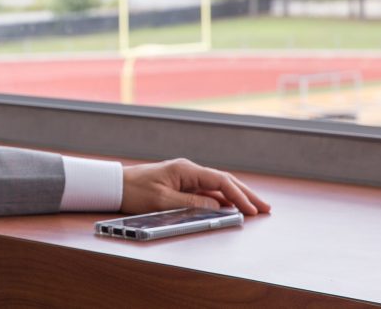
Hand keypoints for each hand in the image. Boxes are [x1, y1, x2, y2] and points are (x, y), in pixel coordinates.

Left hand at [121, 158, 270, 214]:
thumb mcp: (163, 201)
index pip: (220, 181)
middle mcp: (188, 170)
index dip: (239, 197)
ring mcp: (186, 177)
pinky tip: (232, 208)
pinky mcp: (181, 185)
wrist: (114, 185)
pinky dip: (222, 200)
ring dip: (236, 197)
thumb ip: (191, 204)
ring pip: (218, 186)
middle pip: (224, 181)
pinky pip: (207, 192)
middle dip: (246, 194)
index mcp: (186, 169)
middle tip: (266, 208)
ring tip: (255, 208)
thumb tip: (218, 208)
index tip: (252, 211)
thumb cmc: (135, 191)